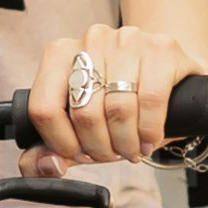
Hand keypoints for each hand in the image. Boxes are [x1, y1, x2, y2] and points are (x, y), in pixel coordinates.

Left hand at [26, 29, 206, 175]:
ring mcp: (127, 40)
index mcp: (59, 54)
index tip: (79, 154)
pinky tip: (149, 139)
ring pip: (118, 110)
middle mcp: (90, 41)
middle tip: (111, 155)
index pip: (44, 108)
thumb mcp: (80, 123)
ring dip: (125, 144)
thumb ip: (52, 148)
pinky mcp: (161, 48)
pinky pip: (151, 101)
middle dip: (99, 148)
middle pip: (84, 114)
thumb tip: (48, 166)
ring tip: (131, 150)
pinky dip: (150, 131)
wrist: (164, 66)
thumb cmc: (117, 97)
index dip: (61, 143)